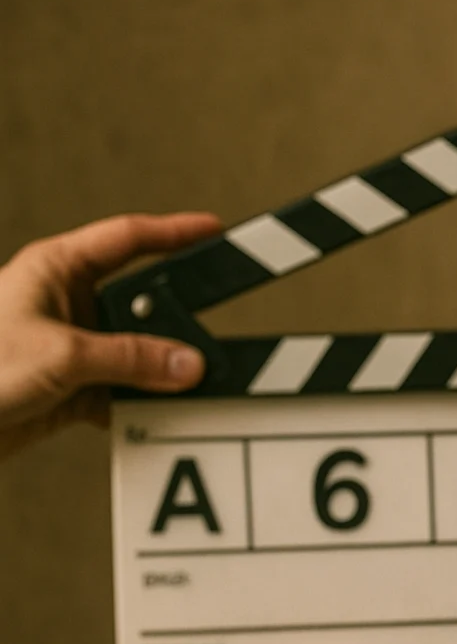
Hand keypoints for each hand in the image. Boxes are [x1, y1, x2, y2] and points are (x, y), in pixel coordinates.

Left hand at [0, 213, 220, 459]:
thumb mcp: (62, 356)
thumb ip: (131, 358)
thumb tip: (186, 363)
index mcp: (54, 268)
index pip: (129, 238)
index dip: (175, 231)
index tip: (214, 231)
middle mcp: (64, 301)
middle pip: (141, 301)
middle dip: (173, 322)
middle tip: (205, 332)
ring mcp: (69, 345)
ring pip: (135, 351)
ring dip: (153, 371)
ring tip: (177, 384)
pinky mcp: (70, 385)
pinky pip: (122, 390)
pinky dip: (139, 404)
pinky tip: (149, 413)